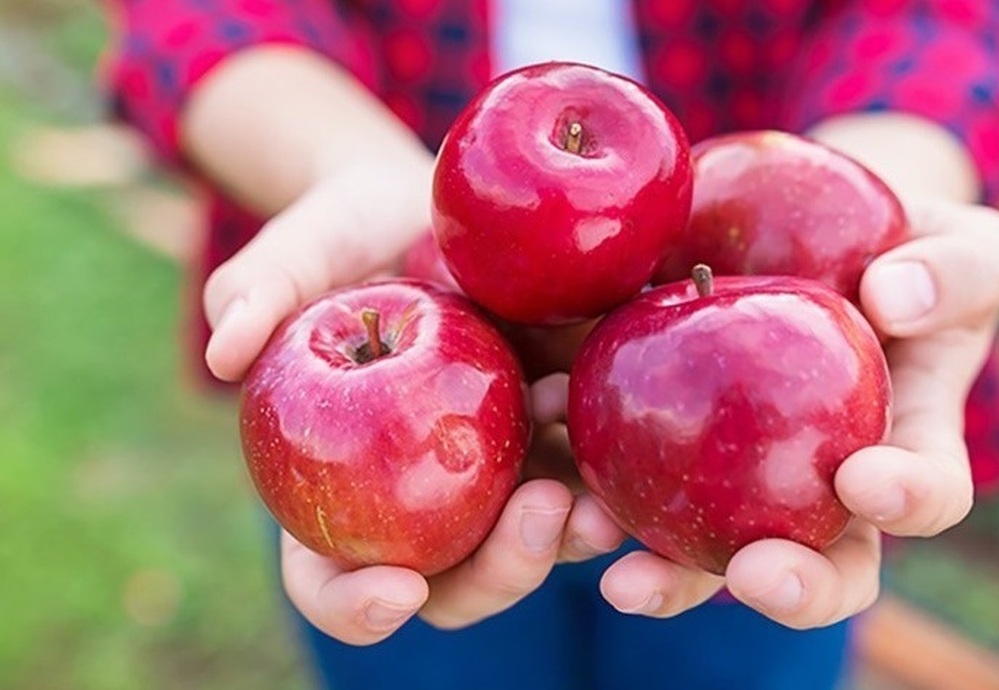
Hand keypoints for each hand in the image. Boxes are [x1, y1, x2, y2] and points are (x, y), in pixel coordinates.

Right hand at [207, 163, 624, 643]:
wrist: (438, 206)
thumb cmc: (353, 229)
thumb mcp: (307, 246)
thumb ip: (264, 289)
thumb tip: (224, 349)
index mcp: (337, 482)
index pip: (329, 580)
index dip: (354, 607)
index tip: (395, 591)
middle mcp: (415, 498)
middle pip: (451, 584)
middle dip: (498, 572)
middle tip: (538, 512)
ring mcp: (491, 474)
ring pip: (531, 546)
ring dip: (568, 536)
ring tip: (591, 489)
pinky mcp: (553, 436)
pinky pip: (583, 476)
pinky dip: (602, 471)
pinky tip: (613, 430)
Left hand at [593, 197, 998, 627]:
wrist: (819, 243)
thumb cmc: (909, 256)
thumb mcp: (963, 249)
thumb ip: (954, 271)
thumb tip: (896, 296)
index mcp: (904, 452)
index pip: (923, 494)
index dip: (904, 501)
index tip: (865, 479)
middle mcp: (820, 492)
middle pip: (813, 567)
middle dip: (786, 585)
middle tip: (750, 572)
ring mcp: (740, 482)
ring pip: (703, 550)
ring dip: (660, 564)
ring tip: (609, 548)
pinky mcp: (666, 447)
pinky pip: (625, 475)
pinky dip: (582, 469)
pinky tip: (545, 430)